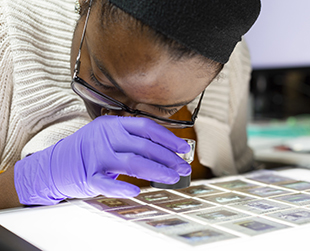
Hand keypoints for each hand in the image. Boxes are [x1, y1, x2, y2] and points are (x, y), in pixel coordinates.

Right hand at [14, 116, 190, 204]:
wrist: (56, 164)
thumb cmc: (90, 149)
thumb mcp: (109, 136)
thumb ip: (133, 139)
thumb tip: (165, 149)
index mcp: (113, 124)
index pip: (146, 127)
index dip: (168, 138)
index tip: (183, 148)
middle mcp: (105, 137)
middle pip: (144, 146)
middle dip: (168, 158)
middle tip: (183, 168)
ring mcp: (96, 157)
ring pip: (132, 162)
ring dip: (157, 171)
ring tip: (173, 178)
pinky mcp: (87, 176)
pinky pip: (107, 183)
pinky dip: (122, 186)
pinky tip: (137, 190)